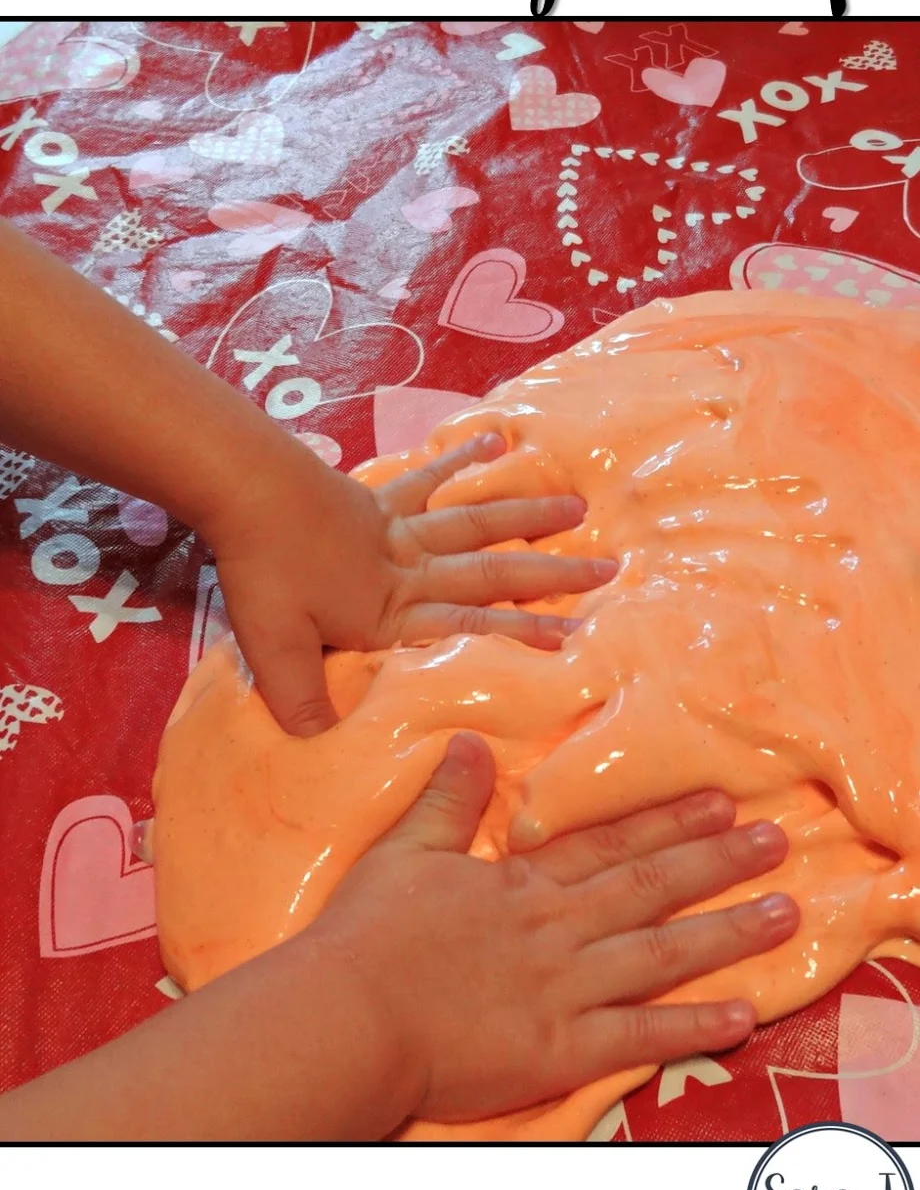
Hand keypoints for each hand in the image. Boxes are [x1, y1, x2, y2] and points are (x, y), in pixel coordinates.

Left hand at [211, 431, 615, 735]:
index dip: (523, 634)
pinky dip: (462, 460)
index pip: (470, 626)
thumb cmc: (263, 573)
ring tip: (578, 506)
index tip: (578, 638)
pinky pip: (428, 479)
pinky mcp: (377, 498)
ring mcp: (397, 528)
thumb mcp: (275, 653)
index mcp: (392, 611)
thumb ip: (301, 703)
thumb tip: (323, 748)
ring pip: (475, 523)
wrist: (244, 491)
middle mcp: (409, 568)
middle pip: (491, 571)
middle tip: (609, 568)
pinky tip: (496, 441)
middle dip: (551, 574)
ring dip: (527, 516)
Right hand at [306, 734, 798, 1127]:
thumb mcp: (404, 850)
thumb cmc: (367, 937)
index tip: (720, 803)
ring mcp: (565, 991)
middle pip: (651, 889)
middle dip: (718, 863)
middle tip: (777, 841)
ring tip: (783, 912)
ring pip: (662, 954)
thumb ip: (447, 799)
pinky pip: (641, 1038)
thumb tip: (471, 741)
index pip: (609, 846)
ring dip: (727, 933)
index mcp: (522, 884)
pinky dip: (694, 1027)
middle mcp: (558, 930)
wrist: (348, 1016)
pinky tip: (745, 1015)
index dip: (668, 823)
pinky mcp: (560, 1051)